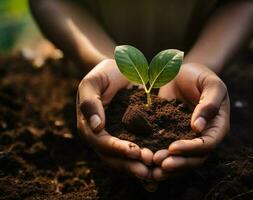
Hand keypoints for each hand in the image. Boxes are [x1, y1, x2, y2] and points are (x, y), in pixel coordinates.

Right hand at [76, 59, 153, 182]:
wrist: (119, 70)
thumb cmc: (104, 74)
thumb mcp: (93, 82)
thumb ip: (90, 102)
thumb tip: (95, 127)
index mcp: (88, 126)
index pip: (101, 143)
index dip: (117, 149)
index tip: (135, 152)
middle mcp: (101, 137)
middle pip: (113, 158)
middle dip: (130, 165)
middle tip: (148, 170)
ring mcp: (115, 139)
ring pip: (124, 160)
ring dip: (139, 167)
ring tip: (156, 173)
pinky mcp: (129, 137)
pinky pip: (136, 152)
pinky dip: (145, 161)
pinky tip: (159, 166)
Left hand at [152, 62, 229, 180]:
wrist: (183, 73)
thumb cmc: (200, 76)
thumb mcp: (211, 84)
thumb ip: (209, 104)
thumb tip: (198, 128)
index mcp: (217, 126)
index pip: (207, 144)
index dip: (191, 149)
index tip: (173, 147)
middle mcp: (204, 136)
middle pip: (195, 158)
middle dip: (178, 163)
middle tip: (160, 164)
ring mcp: (188, 138)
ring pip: (182, 159)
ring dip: (169, 166)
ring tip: (152, 168)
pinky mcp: (173, 135)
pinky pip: (168, 150)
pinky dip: (160, 156)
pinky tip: (147, 160)